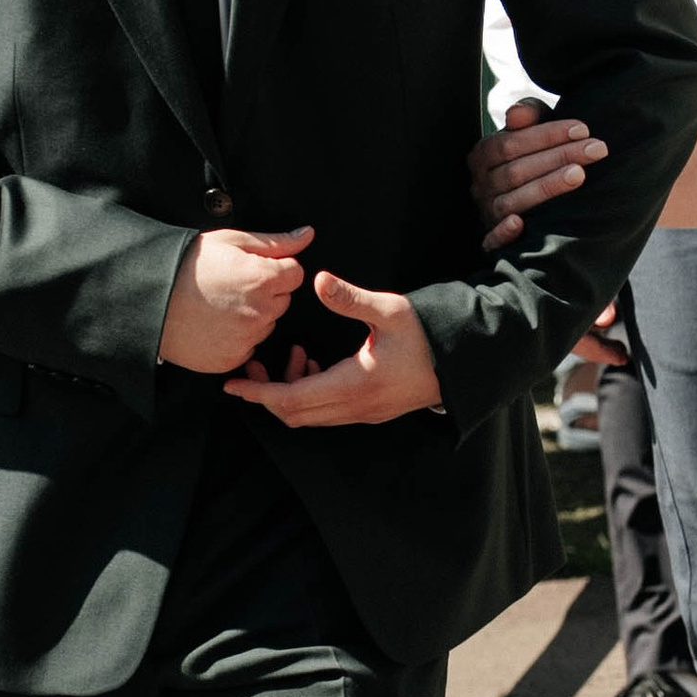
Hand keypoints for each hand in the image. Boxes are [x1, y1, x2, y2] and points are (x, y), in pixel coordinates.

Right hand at [160, 223, 310, 373]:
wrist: (148, 297)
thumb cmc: (187, 265)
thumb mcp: (231, 241)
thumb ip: (276, 242)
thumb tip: (308, 234)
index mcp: (263, 279)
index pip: (295, 274)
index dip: (275, 268)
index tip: (250, 268)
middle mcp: (260, 312)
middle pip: (283, 301)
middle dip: (266, 292)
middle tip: (232, 286)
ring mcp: (246, 338)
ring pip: (267, 324)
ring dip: (253, 316)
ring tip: (220, 304)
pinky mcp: (231, 358)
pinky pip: (248, 347)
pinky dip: (237, 338)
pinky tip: (215, 324)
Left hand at [226, 271, 442, 425]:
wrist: (463, 361)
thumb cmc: (429, 335)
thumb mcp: (391, 310)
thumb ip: (351, 298)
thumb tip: (317, 282)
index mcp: (355, 385)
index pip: (291, 400)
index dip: (257, 393)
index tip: (232, 384)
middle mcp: (356, 408)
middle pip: (294, 414)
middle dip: (267, 393)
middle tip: (253, 365)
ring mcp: (364, 413)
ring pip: (311, 415)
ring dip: (291, 391)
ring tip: (294, 354)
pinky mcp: (371, 411)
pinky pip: (328, 412)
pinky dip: (310, 393)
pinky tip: (315, 364)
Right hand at [470, 96, 605, 250]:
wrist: (528, 196)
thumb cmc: (533, 156)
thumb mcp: (531, 131)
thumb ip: (529, 114)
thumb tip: (517, 114)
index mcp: (483, 155)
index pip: (510, 143)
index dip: (547, 135)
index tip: (583, 130)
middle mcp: (480, 185)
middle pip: (516, 171)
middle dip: (559, 157)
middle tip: (597, 149)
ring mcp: (486, 213)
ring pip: (511, 202)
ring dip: (545, 187)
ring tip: (579, 174)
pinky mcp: (492, 240)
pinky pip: (492, 240)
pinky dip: (503, 233)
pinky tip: (520, 224)